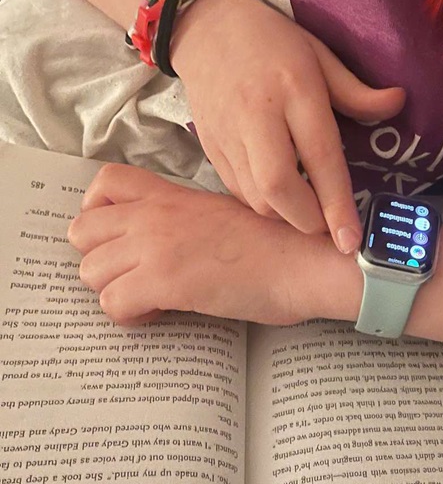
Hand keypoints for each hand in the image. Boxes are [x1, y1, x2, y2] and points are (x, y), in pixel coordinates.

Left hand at [67, 163, 336, 325]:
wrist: (304, 261)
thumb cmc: (280, 243)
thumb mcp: (226, 213)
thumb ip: (188, 219)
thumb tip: (169, 244)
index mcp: (173, 195)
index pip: (104, 183)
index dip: (96, 210)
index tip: (117, 235)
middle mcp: (156, 215)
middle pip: (81, 231)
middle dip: (100, 258)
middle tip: (134, 274)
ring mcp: (157, 247)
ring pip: (90, 272)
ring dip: (115, 290)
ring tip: (151, 297)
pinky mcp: (164, 282)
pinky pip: (112, 304)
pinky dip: (131, 316)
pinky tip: (162, 312)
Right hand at [170, 0, 405, 252]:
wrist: (205, 26)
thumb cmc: (272, 40)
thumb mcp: (321, 55)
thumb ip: (357, 91)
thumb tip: (399, 104)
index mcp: (294, 90)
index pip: (320, 156)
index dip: (337, 204)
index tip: (351, 241)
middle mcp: (258, 116)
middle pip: (279, 187)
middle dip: (307, 219)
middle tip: (328, 226)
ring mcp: (228, 134)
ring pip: (255, 197)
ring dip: (284, 216)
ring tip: (306, 211)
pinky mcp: (208, 146)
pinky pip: (236, 191)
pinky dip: (261, 204)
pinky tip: (278, 196)